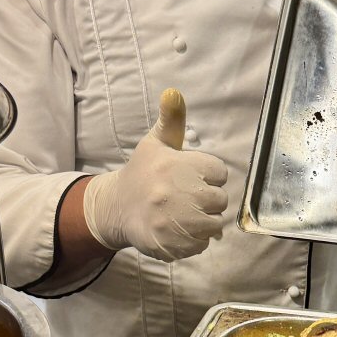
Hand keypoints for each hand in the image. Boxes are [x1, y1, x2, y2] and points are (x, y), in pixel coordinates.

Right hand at [83, 89, 227, 261]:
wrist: (116, 208)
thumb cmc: (143, 173)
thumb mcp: (155, 143)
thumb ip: (171, 119)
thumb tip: (173, 92)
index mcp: (176, 165)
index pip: (219, 172)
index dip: (209, 175)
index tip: (191, 177)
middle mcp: (176, 192)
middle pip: (220, 200)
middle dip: (208, 199)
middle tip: (188, 197)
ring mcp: (174, 221)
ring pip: (215, 224)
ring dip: (205, 221)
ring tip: (184, 213)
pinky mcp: (171, 244)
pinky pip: (202, 244)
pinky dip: (196, 240)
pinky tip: (179, 229)